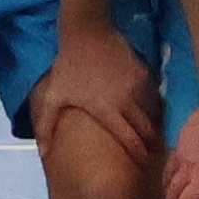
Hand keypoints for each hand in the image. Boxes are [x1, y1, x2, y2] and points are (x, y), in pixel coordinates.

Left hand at [26, 30, 161, 167]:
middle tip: (155, 156)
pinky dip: (154, 107)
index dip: (139, 153)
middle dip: (152, 144)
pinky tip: (152, 113)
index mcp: (107, 110)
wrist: (87, 33)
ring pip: (154, 112)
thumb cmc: (68, 67)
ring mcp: (138, 86)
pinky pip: (154, 96)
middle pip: (148, 129)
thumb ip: (47, 126)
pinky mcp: (144, 74)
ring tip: (156, 137)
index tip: (145, 165)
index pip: (131, 138)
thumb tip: (42, 154)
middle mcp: (127, 101)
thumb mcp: (54, 96)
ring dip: (155, 125)